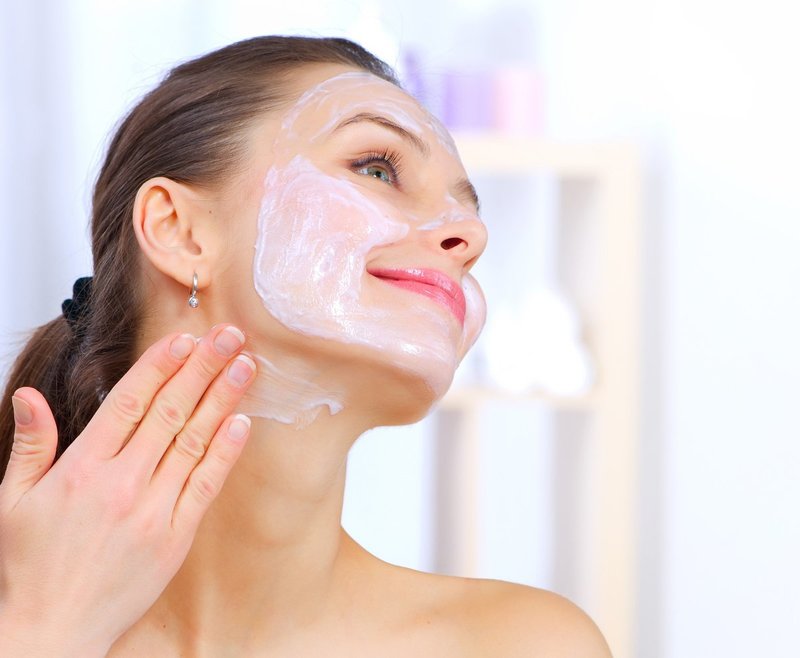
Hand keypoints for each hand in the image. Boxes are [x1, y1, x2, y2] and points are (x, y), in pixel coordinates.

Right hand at [0, 325, 256, 656]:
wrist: (51, 631)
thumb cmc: (30, 567)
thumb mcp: (13, 502)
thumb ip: (30, 445)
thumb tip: (29, 396)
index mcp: (82, 469)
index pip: (129, 402)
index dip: (160, 366)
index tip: (185, 337)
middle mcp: (122, 484)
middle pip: (170, 412)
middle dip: (203, 368)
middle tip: (230, 336)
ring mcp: (152, 510)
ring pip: (194, 442)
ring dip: (223, 400)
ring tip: (245, 366)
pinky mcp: (175, 537)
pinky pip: (205, 486)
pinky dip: (225, 452)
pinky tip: (242, 423)